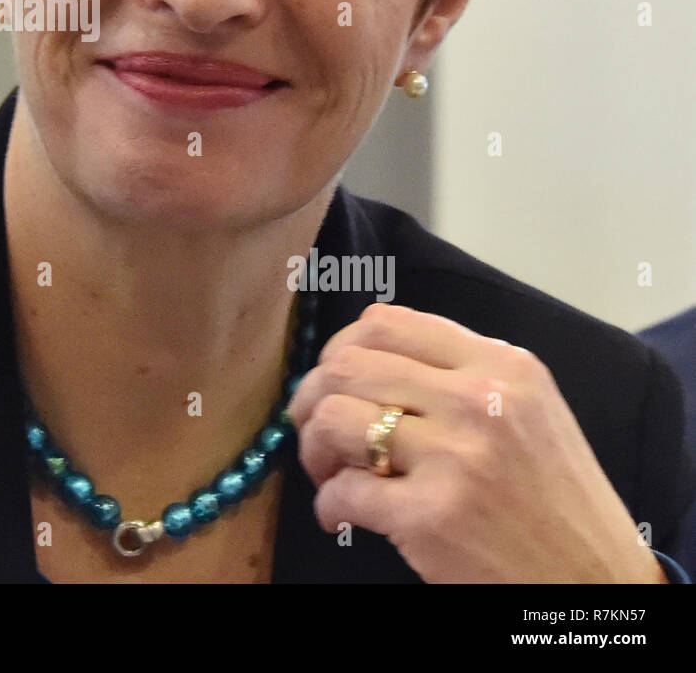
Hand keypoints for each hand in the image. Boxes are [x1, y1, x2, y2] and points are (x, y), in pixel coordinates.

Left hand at [287, 303, 664, 582]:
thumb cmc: (556, 502)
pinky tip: (343, 515)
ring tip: (330, 472)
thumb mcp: (529, 410)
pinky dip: (329, 504)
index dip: (341, 349)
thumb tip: (369, 359)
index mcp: (502, 365)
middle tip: (317, 429)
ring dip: (313, 447)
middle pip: (347, 365)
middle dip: (313, 397)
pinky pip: (344, 491)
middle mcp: (480, 400)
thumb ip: (462, 373)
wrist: (597, 588)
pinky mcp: (433, 516)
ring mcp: (456, 457)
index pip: (386, 323)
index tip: (335, 379)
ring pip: (334, 418)